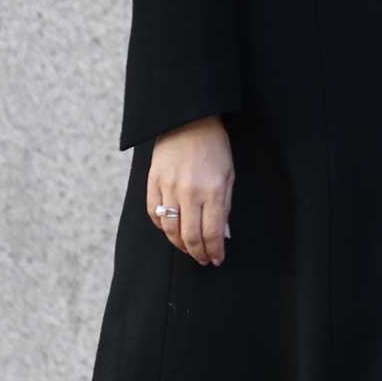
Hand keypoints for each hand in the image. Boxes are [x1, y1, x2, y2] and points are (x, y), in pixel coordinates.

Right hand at [146, 116, 232, 265]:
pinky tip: (172, 230)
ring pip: (170, 230)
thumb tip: (223, 235)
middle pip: (190, 236)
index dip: (214, 251)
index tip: (217, 259)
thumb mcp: (228, 175)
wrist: (188, 120)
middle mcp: (189, 192)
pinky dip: (163, 227)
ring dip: (180, 245)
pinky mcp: (153, 182)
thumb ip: (225, 207)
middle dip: (198, 253)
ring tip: (189, 249)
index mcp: (212, 191)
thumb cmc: (214, 147)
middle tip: (204, 259)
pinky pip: (154, 214)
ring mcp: (168, 188)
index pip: (212, 233)